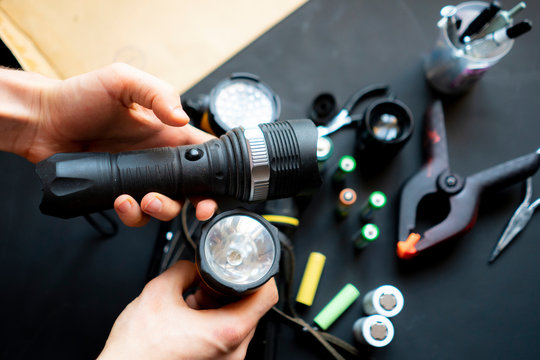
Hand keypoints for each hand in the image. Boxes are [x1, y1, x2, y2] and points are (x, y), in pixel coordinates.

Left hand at [2, 63, 216, 223]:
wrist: (43, 120)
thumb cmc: (80, 95)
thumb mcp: (123, 81)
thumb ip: (158, 93)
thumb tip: (181, 119)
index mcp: (166, 133)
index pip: (202, 153)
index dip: (217, 171)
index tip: (220, 185)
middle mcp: (156, 158)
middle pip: (191, 188)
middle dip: (199, 203)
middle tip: (197, 208)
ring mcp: (138, 178)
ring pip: (166, 206)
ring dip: (163, 209)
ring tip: (146, 200)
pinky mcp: (118, 193)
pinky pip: (135, 214)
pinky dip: (133, 214)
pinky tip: (120, 201)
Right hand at [98, 261, 278, 359]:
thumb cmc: (138, 350)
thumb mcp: (158, 292)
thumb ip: (183, 270)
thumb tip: (193, 265)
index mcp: (227, 333)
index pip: (267, 296)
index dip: (260, 274)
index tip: (251, 266)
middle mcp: (233, 352)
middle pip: (251, 309)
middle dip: (231, 291)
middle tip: (207, 283)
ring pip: (237, 323)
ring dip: (220, 306)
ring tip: (194, 301)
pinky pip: (226, 338)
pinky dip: (213, 323)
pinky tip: (190, 317)